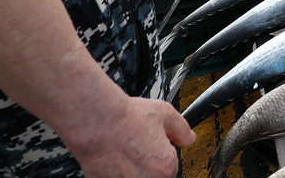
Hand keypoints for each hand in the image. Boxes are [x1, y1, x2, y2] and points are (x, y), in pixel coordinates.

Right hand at [66, 95, 193, 177]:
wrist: (95, 121)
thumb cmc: (126, 118)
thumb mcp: (164, 114)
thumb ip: (181, 129)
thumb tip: (189, 138)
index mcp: (165, 167)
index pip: (169, 170)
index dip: (160, 157)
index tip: (151, 148)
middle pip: (152, 177)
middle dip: (146, 166)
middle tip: (136, 150)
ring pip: (134, 177)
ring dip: (130, 171)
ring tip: (122, 154)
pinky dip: (115, 172)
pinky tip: (112, 159)